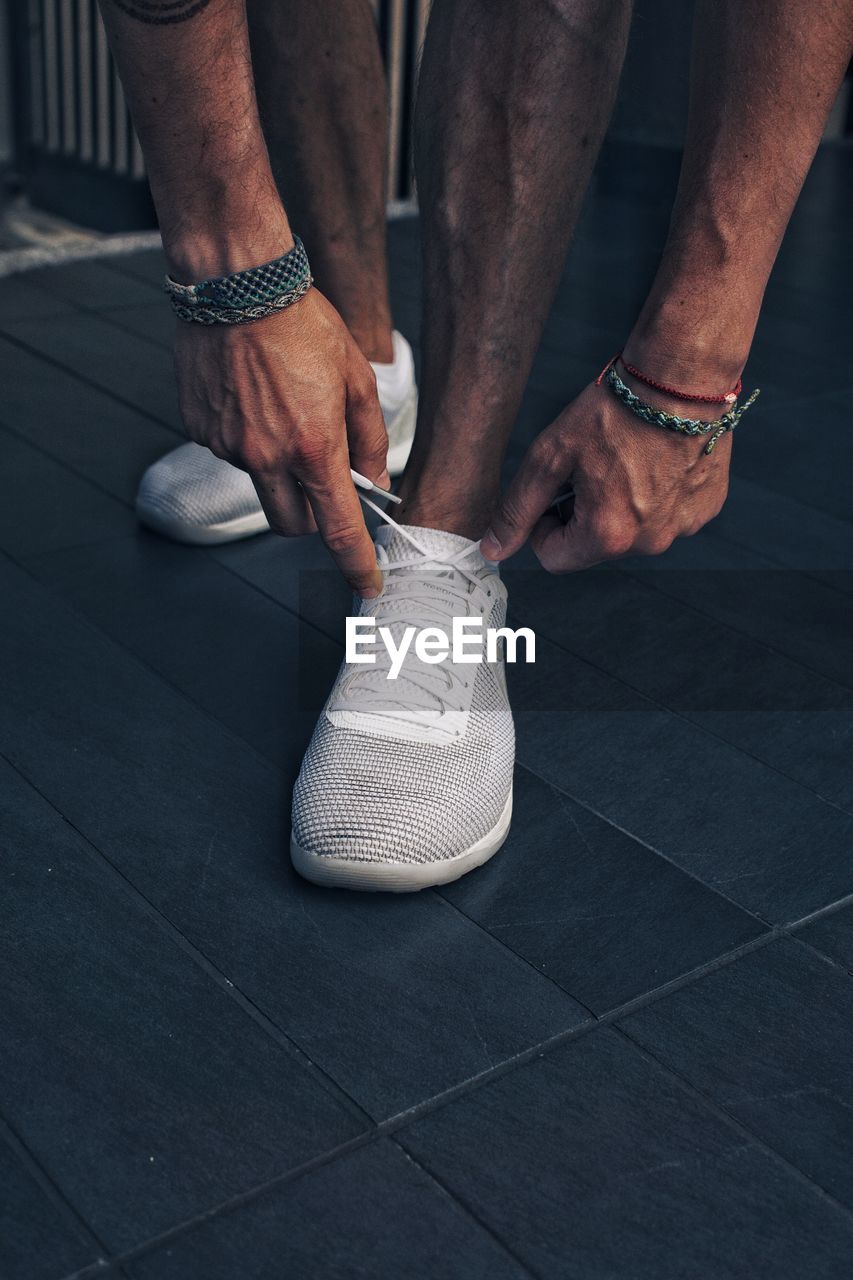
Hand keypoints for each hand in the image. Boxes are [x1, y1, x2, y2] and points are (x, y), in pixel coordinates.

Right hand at [174, 288, 387, 596]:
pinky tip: (252, 397)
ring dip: (276, 469)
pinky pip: (229, 452)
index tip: (367, 585)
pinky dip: (246, 439)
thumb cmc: (303, 323)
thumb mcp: (356, 377)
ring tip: (282, 409)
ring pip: (260, 485)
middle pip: (291, 524)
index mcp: (313, 446)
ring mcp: (227, 446)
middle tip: (322, 483)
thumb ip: (368, 437)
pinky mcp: (200, 430)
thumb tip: (372, 481)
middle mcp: (266, 456)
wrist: (236, 283)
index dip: (356, 563)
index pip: (337, 528)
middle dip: (311, 517)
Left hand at [480, 377, 731, 570]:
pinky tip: (655, 460)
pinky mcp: (706, 508)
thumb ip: (519, 508)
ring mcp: (683, 527)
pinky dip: (657, 496)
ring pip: (633, 531)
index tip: (554, 491)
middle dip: (584, 514)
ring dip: (621, 506)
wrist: (682, 379)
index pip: (554, 558)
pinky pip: (668, 515)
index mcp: (608, 535)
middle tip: (591, 467)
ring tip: (625, 460)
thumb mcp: (551, 456)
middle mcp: (649, 542)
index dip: (543, 525)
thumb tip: (492, 549)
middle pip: (595, 545)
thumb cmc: (616, 412)